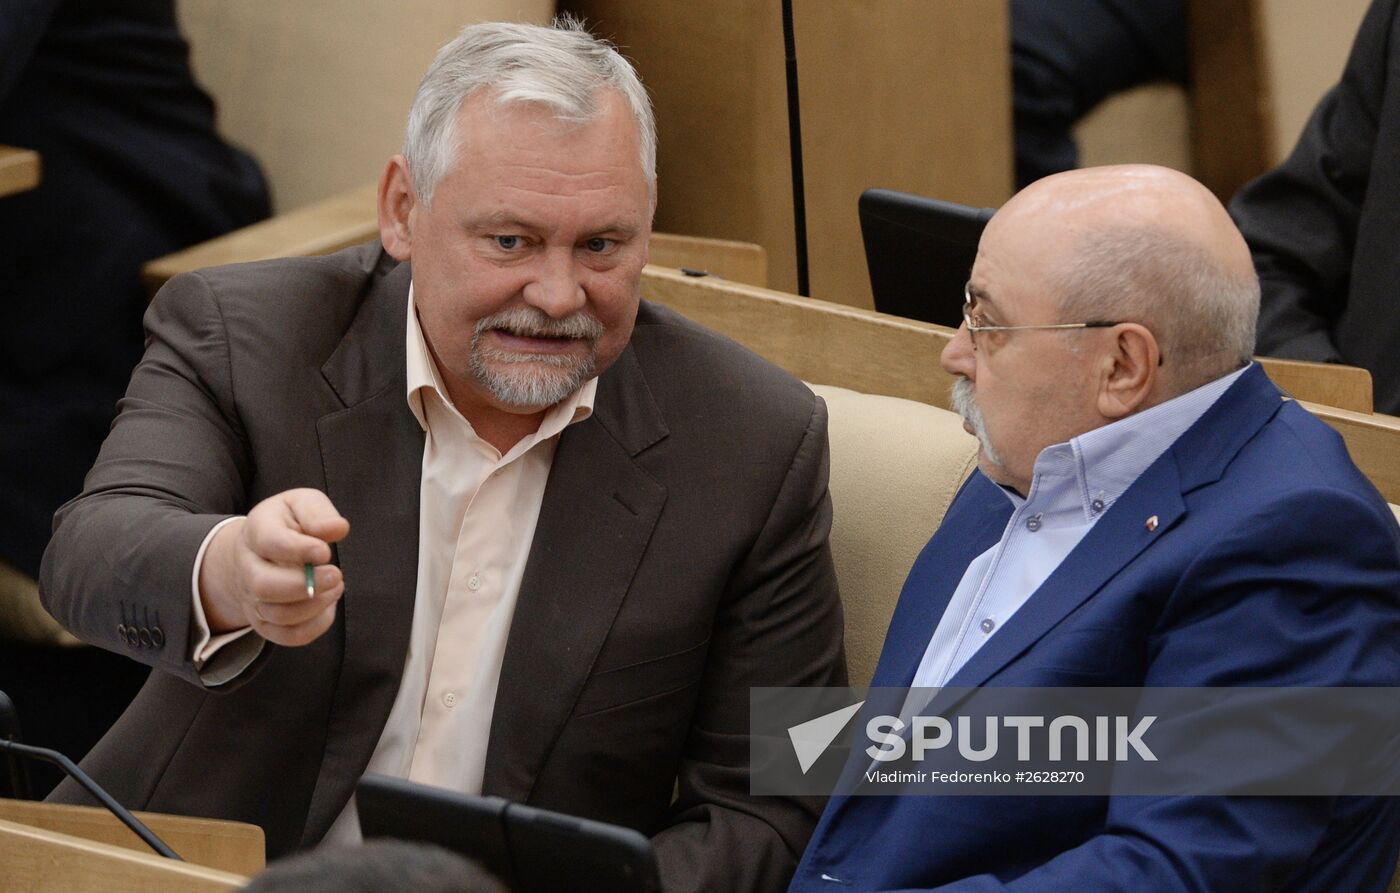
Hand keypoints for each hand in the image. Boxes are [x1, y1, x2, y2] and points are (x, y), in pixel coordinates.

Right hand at [199, 488, 349, 645]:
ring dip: (315, 605)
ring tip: (336, 586)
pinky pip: (288, 636)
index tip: (325, 551)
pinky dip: (315, 625)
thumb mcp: (301, 504)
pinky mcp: (266, 622)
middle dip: (304, 585)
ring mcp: (254, 598)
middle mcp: (248, 568)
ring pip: (277, 615)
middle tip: (336, 575)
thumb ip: (318, 513)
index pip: (269, 542)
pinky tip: (328, 605)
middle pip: (263, 586)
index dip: (298, 549)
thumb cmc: (288, 524)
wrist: (259, 552)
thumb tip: (337, 529)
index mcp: (256, 532)